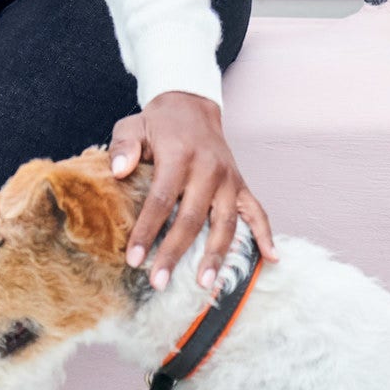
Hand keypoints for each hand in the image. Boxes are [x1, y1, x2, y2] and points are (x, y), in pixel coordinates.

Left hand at [109, 92, 276, 290]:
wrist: (192, 106)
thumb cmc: (158, 124)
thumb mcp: (133, 126)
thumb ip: (123, 148)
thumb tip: (118, 172)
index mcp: (179, 156)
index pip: (161, 200)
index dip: (146, 231)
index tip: (133, 258)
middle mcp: (208, 169)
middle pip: (192, 219)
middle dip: (174, 253)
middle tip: (159, 282)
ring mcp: (229, 179)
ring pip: (225, 223)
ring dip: (216, 255)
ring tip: (204, 283)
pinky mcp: (241, 184)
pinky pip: (257, 212)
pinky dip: (265, 235)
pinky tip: (270, 258)